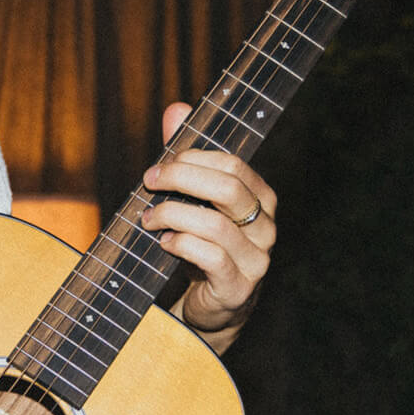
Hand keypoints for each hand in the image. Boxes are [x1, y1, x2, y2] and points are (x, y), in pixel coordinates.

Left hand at [140, 102, 275, 352]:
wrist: (213, 305)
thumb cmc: (203, 244)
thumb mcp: (194, 200)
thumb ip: (187, 157)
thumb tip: (176, 109)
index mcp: (260, 198)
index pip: (232, 164)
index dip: (192, 159)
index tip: (159, 166)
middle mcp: (265, 226)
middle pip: (228, 188)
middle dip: (181, 179)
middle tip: (148, 183)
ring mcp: (256, 258)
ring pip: (215, 225)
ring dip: (171, 216)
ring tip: (147, 219)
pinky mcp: (238, 286)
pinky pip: (209, 257)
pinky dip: (179, 244)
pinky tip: (163, 243)